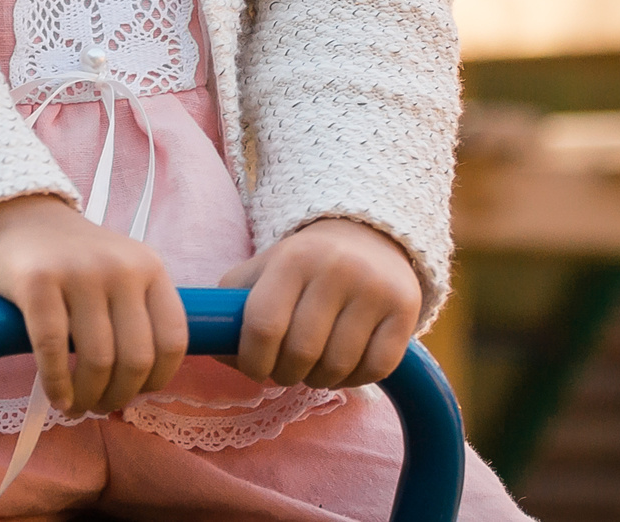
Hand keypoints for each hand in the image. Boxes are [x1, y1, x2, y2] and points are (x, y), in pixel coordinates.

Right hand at [0, 195, 187, 415]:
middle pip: (136, 358)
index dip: (158, 380)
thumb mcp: (120, 273)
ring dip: (87, 397)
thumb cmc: (72, 260)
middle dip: (119, 396)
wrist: (17, 217)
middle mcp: (120, 267)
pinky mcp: (37, 281)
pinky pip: (53, 349)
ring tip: (76, 406)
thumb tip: (142, 386)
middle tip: (100, 406)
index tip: (137, 394)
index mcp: (150, 267)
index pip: (173, 339)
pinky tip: (56, 396)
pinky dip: (56, 384)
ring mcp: (78, 272)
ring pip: (97, 360)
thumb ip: (137, 316)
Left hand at [219, 217, 421, 389]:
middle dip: (286, 374)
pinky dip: (354, 379)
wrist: (366, 238)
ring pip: (338, 367)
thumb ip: (230, 309)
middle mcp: (336, 268)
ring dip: (319, 380)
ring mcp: (374, 288)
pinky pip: (376, 369)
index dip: (253, 361)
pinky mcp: (405, 308)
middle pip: (301, 353)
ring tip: (314, 366)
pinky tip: (345, 364)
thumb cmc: (302, 268)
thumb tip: (215, 351)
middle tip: (286, 369)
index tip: (256, 368)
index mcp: (292, 258)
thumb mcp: (262, 272)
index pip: (263, 325)